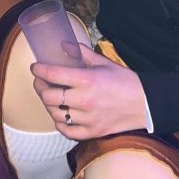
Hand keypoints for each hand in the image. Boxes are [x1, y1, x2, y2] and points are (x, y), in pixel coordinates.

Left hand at [31, 43, 147, 139]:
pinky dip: (59, 123)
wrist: (144, 104)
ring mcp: (87, 119)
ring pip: (55, 114)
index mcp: (87, 80)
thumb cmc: (124, 81)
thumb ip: (81, 52)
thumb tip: (63, 45)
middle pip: (49, 96)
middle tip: (39, 81)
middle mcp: (84, 100)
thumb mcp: (103, 62)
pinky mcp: (92, 132)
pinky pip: (67, 131)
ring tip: (49, 96)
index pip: (53, 74)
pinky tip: (59, 115)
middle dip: (39, 87)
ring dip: (48, 104)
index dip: (39, 70)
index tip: (35, 67)